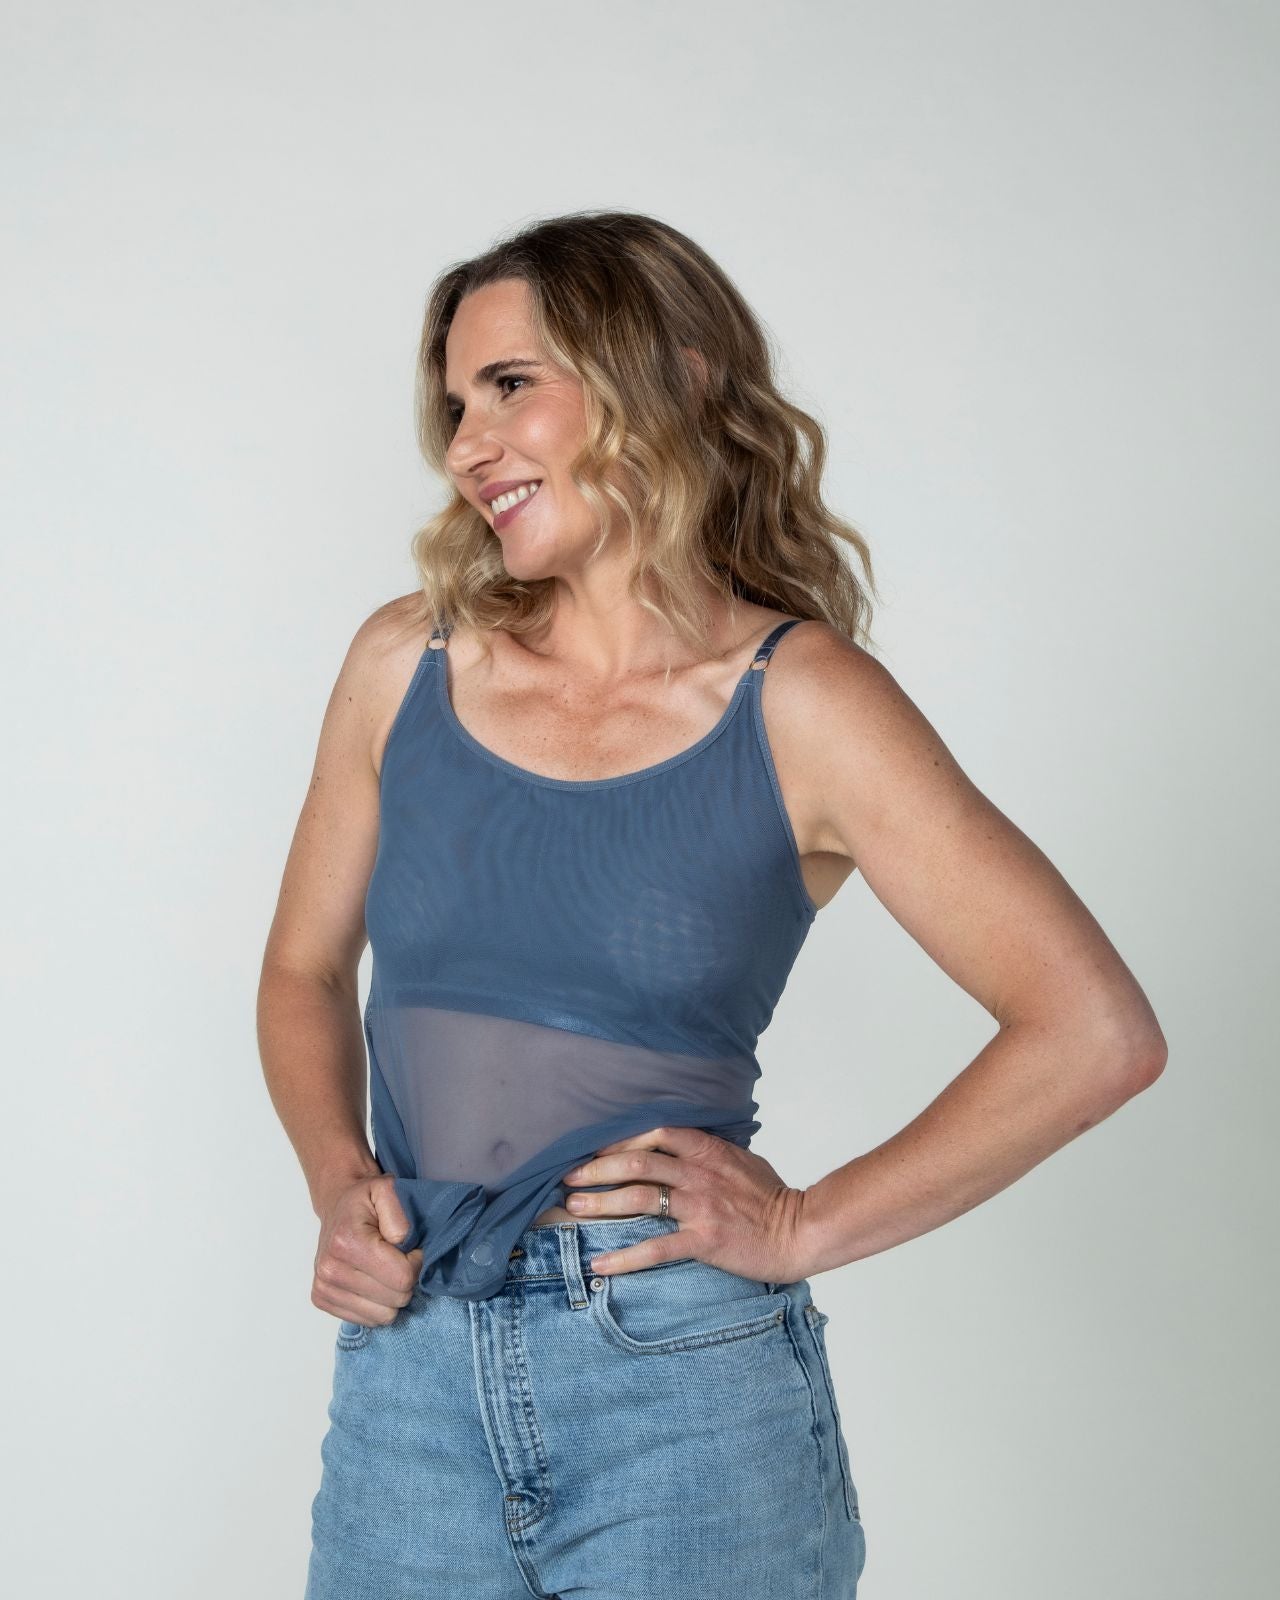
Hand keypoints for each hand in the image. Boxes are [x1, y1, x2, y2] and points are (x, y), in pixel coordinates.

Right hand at [312, 1173, 423, 1327]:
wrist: (338, 1206)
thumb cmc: (366, 1201)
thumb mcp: (388, 1190)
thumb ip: (401, 1216)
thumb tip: (405, 1249)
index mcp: (347, 1242)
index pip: (403, 1277)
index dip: (416, 1263)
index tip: (410, 1249)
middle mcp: (330, 1269)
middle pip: (396, 1300)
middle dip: (405, 1280)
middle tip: (398, 1259)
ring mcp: (323, 1288)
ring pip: (384, 1316)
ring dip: (392, 1295)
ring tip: (384, 1270)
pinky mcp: (321, 1300)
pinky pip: (368, 1321)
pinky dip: (377, 1305)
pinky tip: (372, 1282)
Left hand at [561, 1125, 807, 1281]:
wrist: (799, 1231)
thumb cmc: (771, 1197)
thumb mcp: (741, 1160)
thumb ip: (708, 1151)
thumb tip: (679, 1144)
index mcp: (707, 1149)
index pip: (653, 1132)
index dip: (618, 1140)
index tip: (591, 1149)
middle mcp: (699, 1173)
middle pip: (637, 1162)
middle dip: (597, 1170)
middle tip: (568, 1179)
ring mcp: (700, 1206)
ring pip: (640, 1198)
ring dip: (602, 1204)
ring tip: (572, 1210)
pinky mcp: (703, 1240)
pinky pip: (655, 1248)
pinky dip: (624, 1257)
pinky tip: (600, 1264)